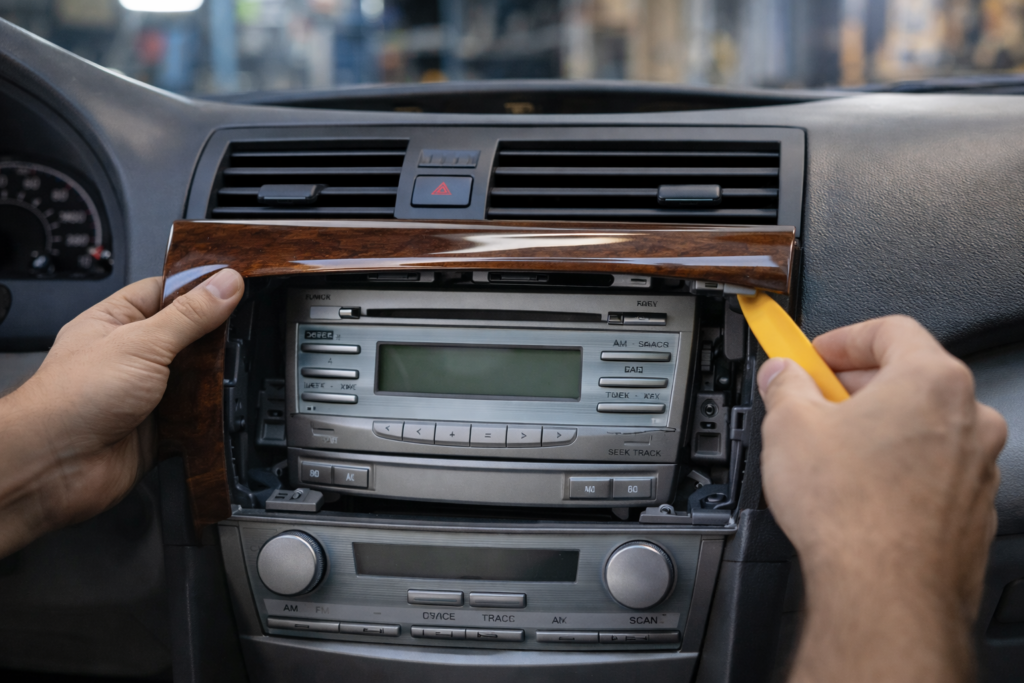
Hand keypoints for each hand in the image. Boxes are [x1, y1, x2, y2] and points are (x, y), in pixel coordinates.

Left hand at [0, 269, 242, 556]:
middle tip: (244, 331)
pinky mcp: (159, 427)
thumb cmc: (71, 400)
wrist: (54, 467)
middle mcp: (130, 356)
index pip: (166, 291)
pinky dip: (211, 415)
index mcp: (115, 321)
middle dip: (214, 337)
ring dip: (214, 378)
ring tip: (238, 368)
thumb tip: (225, 284)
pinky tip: (226, 406)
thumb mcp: (141, 343)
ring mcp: (145, 392)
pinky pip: (196, 416)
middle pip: (187, 336)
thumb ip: (189, 315)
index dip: (200, 288)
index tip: (235, 287)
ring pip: (195, 377)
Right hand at [758, 315, 1004, 682]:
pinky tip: (856, 490)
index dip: (842, 338)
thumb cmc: (852, 511)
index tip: (813, 354)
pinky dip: (896, 470)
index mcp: (932, 381)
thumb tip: (782, 376)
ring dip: (877, 429)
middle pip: (908, 379)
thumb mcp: (789, 425)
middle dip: (855, 386)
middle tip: (813, 400)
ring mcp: (976, 468)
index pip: (890, 330)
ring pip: (921, 428)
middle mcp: (968, 419)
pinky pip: (930, 472)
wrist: (885, 592)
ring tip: (830, 451)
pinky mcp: (971, 512)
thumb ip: (786, 386)